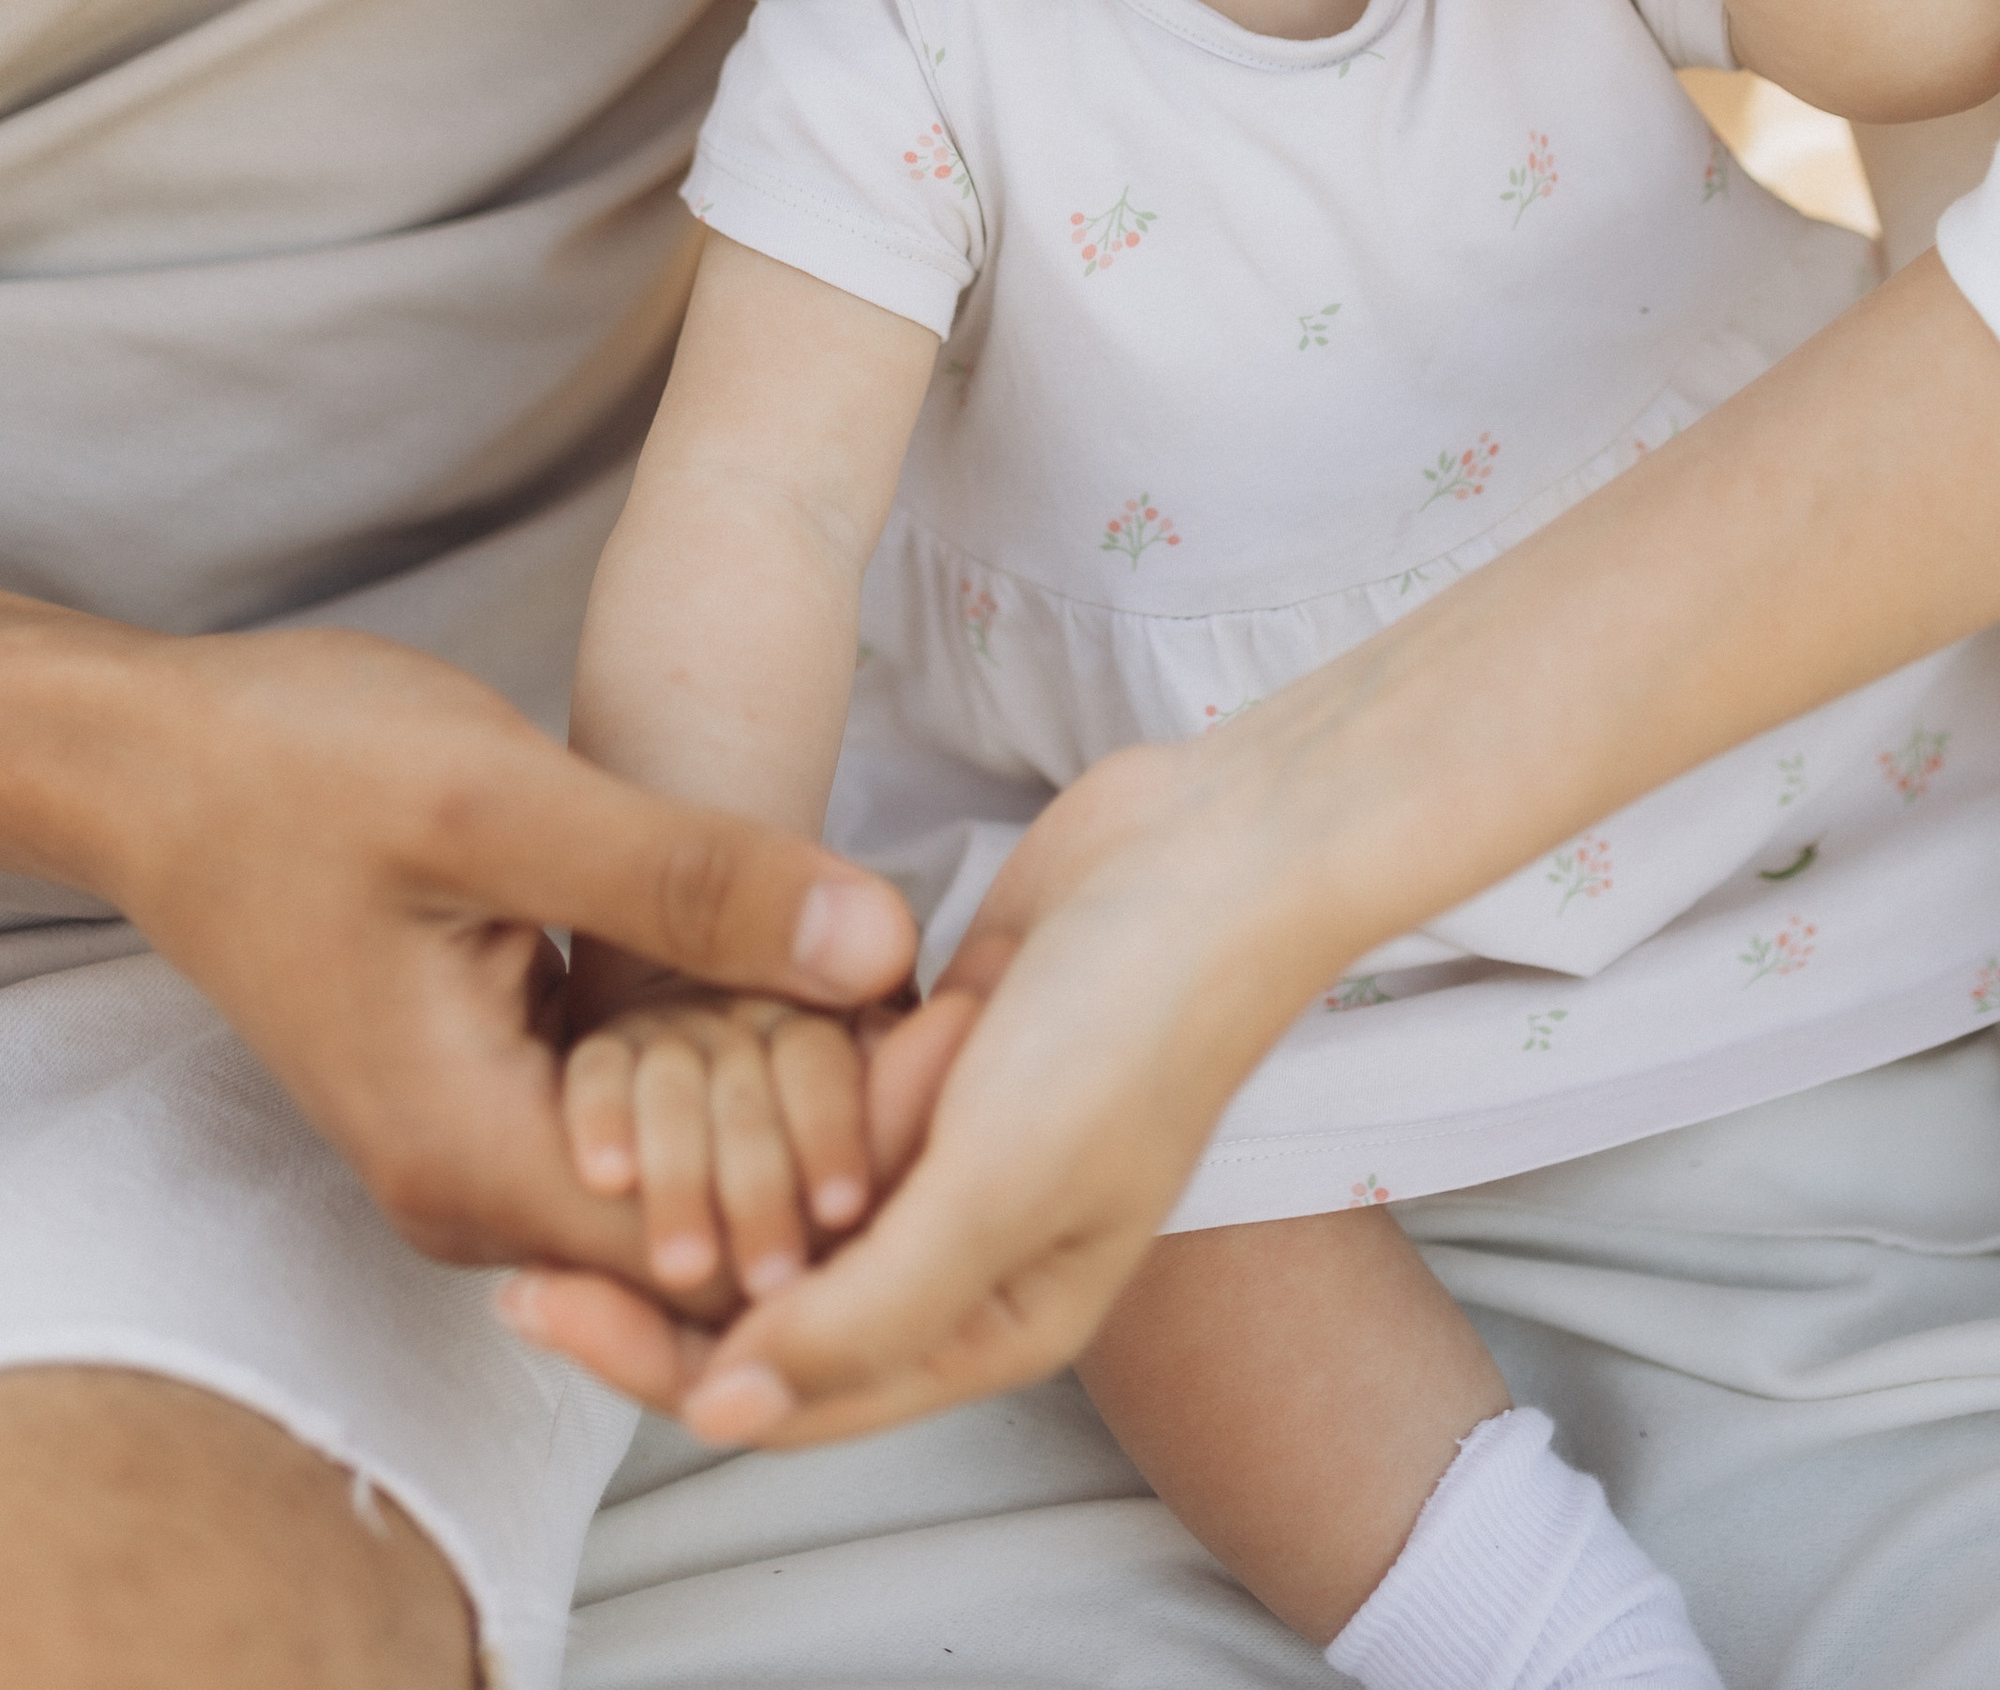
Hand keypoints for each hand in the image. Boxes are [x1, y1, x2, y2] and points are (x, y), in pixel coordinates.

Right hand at [61, 617, 915, 1276]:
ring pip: (688, 1169)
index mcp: (475, 1158)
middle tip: (948, 1003)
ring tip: (899, 982)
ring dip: (787, 1090)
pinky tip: (810, 970)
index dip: (838, 1150)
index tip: (937, 1035)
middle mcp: (479, 1190)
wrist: (171, 760)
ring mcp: (488, 1144)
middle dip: (834, 1126)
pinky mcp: (503, 1084)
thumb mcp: (506, 806)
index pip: (711, 1241)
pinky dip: (727, 1053)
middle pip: (709, 1224)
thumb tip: (876, 944)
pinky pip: (647, 1112)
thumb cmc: (305, 767)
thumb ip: (688, 881)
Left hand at [499, 740, 1326, 1439]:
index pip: (790, 1390)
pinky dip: (766, 1093)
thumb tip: (722, 1408)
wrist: (1214, 855)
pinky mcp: (936, 1059)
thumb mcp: (995, 1186)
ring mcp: (950, 1154)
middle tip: (519, 1246)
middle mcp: (965, 1256)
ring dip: (714, 1180)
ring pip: (789, 1202)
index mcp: (995, 1323)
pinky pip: (819, 1103)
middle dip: (657, 1283)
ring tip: (605, 1143)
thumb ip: (865, 1311)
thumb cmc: (1133, 1023)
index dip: (654, 1360)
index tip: (533, 1301)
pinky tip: (688, 1057)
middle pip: (775, 1308)